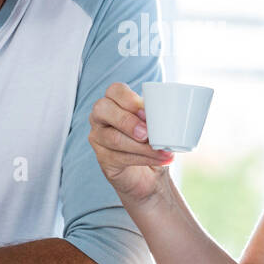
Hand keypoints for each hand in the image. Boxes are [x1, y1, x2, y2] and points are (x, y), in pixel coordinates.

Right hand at [88, 82, 174, 202]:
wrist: (150, 173)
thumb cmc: (152, 140)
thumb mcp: (157, 124)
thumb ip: (157, 116)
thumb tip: (165, 116)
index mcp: (114, 100)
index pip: (114, 90)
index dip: (129, 99)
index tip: (146, 113)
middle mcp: (100, 116)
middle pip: (103, 110)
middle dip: (127, 121)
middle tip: (147, 133)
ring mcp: (97, 136)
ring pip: (113, 138)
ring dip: (141, 146)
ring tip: (162, 151)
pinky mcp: (102, 157)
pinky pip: (118, 157)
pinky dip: (143, 159)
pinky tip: (159, 159)